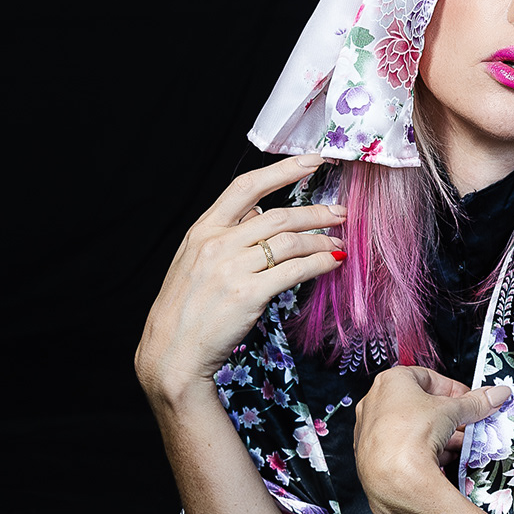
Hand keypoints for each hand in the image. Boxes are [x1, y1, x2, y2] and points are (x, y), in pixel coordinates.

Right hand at [136, 153, 346, 408]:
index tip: (312, 161)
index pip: (246, 187)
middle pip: (278, 216)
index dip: (283, 170)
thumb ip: (226, 233)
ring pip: (289, 242)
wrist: (173, 352)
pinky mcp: (248, 295)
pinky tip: (332, 263)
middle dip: (315, 212)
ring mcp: (232, 269)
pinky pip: (294, 271)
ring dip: (321, 240)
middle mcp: (216, 244)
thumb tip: (258, 210)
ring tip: (339, 243)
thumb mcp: (196, 260)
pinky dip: (319, 264)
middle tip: (341, 213)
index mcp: (203, 230)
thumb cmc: (187, 308)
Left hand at [353, 364, 513, 513]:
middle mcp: (375, 403)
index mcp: (390, 381)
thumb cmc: (412, 435)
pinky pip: (401, 447)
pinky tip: (441, 459)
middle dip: (448, 416)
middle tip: (467, 424)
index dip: (452, 389)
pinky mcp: (371, 455)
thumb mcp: (453, 412)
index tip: (469, 401)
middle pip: (420, 404)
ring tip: (459, 445)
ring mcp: (370, 430)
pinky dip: (422, 451)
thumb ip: (476, 402)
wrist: (393, 478)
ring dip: (438, 434)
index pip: (428, 377)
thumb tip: (496, 394)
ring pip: (411, 427)